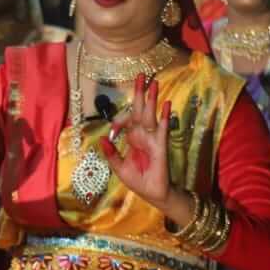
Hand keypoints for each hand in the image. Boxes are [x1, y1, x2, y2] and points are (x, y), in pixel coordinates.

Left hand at [100, 73, 172, 207]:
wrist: (152, 194)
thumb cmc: (137, 180)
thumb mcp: (118, 167)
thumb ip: (111, 154)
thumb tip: (103, 139)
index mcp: (132, 138)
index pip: (127, 120)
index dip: (120, 119)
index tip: (114, 126)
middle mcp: (142, 135)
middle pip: (140, 110)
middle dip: (140, 93)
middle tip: (141, 75)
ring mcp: (152, 139)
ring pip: (151, 115)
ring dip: (152, 99)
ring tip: (154, 82)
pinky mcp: (160, 146)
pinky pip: (162, 129)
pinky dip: (164, 117)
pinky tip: (167, 104)